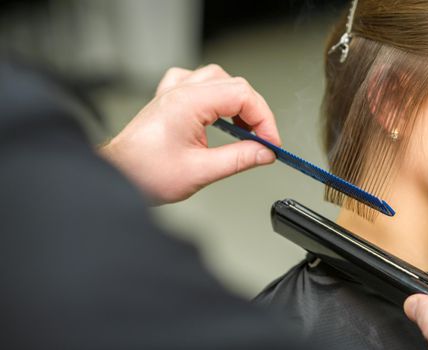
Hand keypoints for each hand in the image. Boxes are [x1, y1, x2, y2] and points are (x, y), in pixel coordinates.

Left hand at [100, 65, 279, 203]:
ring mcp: (174, 93)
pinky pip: (196, 82)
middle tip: (262, 140)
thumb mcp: (201, 171)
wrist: (118, 175)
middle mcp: (181, 92)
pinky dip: (214, 93)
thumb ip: (239, 159)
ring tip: (244, 126)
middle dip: (255, 113)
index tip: (270, 142)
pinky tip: (216, 110)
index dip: (264, 119)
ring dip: (237, 100)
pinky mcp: (169, 100)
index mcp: (189, 103)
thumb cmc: (145, 172)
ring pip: (218, 79)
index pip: (242, 96)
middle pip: (235, 85)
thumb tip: (264, 152)